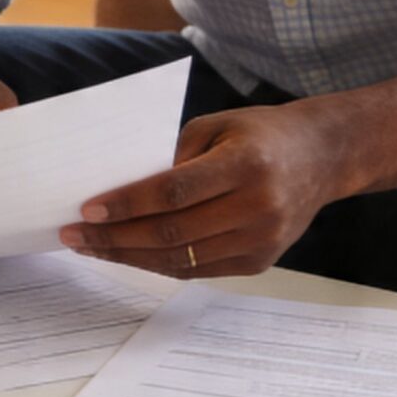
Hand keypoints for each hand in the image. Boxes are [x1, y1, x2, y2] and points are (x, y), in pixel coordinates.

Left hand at [57, 102, 353, 276]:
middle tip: (74, 234)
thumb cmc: (260, 134)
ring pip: (180, 258)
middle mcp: (258, 207)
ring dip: (128, 256)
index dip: (127, 204)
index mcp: (245, 165)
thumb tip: (119, 191)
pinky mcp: (260, 262)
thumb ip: (171, 157)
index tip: (87, 208)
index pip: (174, 191)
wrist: (322, 157)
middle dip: (114, 237)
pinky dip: (157, 263)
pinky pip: (197, 270)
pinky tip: (128, 253)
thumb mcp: (216, 126)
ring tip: (91, 247)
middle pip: (172, 232)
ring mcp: (262, 240)